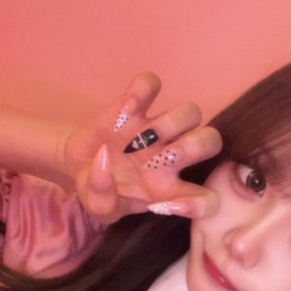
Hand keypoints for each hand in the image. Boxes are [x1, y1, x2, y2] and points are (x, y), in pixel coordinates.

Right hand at [60, 72, 222, 222]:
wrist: (79, 166)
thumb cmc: (99, 191)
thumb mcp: (97, 206)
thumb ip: (101, 198)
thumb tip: (105, 162)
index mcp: (168, 190)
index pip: (206, 199)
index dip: (201, 203)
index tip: (172, 204)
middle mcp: (171, 158)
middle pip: (211, 141)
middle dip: (193, 148)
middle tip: (162, 158)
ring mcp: (156, 129)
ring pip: (191, 113)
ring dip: (171, 123)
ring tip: (142, 137)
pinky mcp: (136, 106)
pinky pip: (151, 83)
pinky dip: (142, 91)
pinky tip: (125, 111)